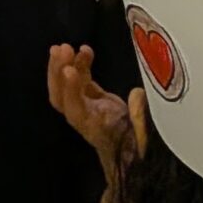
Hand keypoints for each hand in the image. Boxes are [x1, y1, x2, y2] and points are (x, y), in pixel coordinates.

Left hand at [48, 44, 132, 172]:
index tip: (70, 70)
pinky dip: (80, 64)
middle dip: (57, 74)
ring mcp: (86, 108)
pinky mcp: (92, 99)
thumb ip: (140, 119)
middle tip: (60, 50)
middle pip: (61, 98)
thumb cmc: (141, 147)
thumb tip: (138, 94)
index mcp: (95, 129)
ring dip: (63, 65)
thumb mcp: (145, 138)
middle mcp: (85, 119)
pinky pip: (80, 80)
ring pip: (65, 87)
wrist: (138, 155)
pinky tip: (85, 50)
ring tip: (65, 46)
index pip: (76, 111)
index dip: (71, 91)